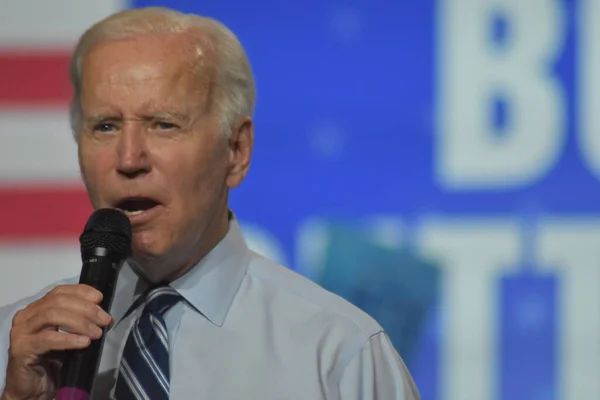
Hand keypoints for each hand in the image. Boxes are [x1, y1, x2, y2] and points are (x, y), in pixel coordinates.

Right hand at [1, 284, 112, 399]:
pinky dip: (68, 339)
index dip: (81, 292)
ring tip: (96, 333)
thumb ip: (81, 322)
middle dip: (86, 309)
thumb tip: (105, 315)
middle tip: (104, 320)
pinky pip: (47, 339)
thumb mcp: (70, 336)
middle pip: (58, 301)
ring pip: (52, 316)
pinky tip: (84, 342)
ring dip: (79, 322)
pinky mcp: (21, 349)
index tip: (100, 298)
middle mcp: (27, 315)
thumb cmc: (52, 360)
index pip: (60, 291)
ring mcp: (21, 331)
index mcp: (37, 308)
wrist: (33, 387)